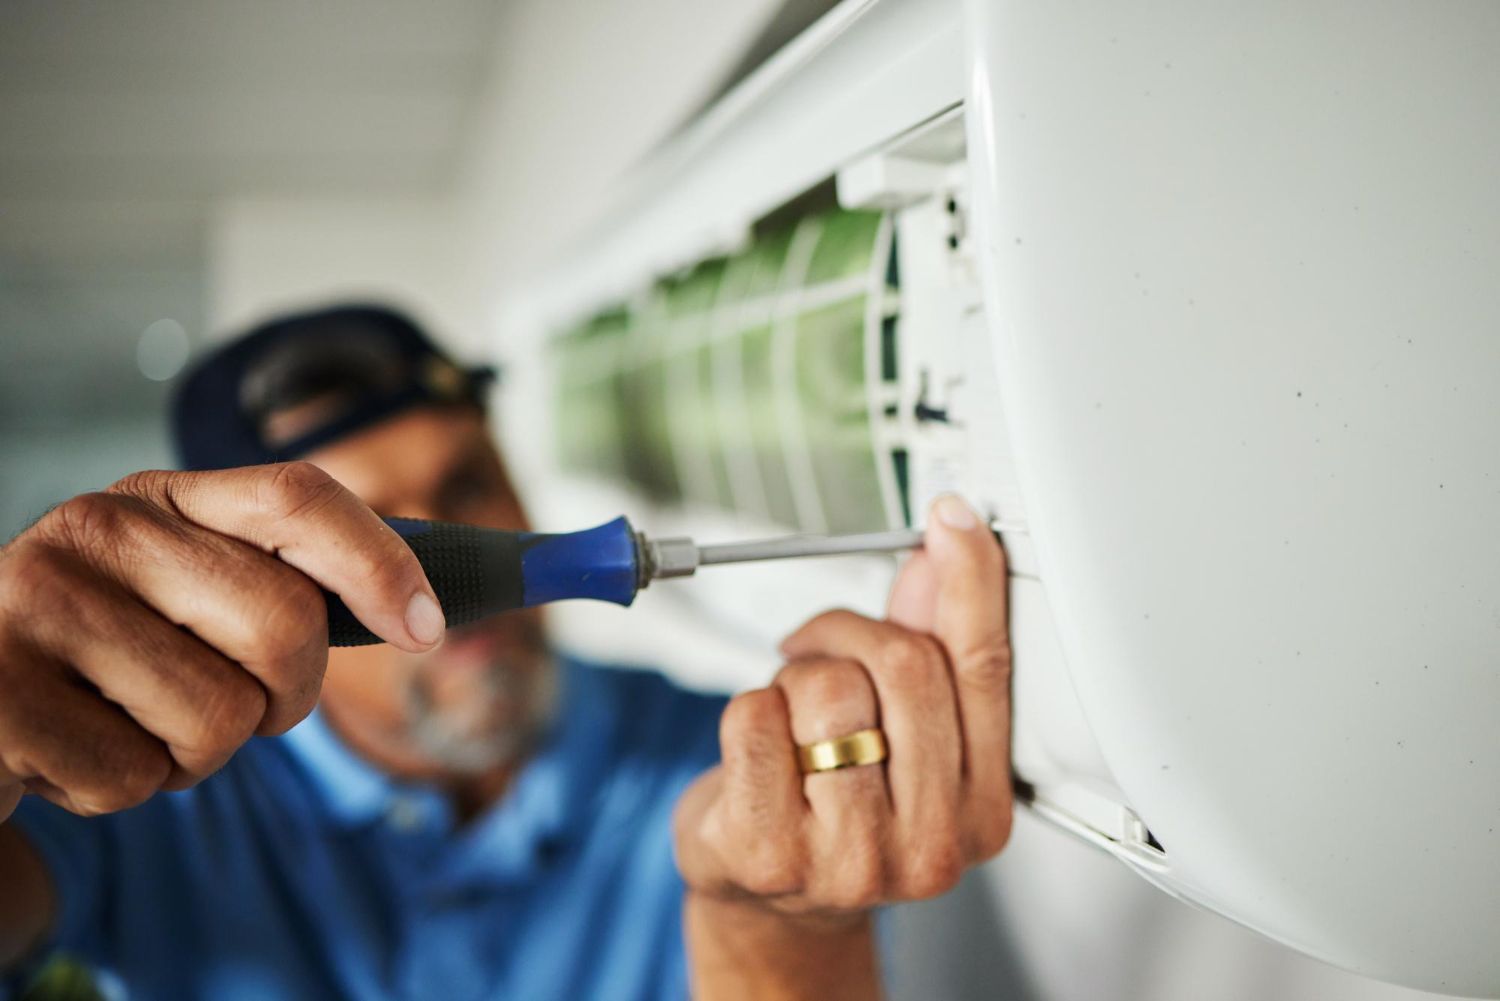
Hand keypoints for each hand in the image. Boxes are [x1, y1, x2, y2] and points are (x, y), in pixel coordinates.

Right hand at [0, 462, 442, 823]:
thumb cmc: (107, 662)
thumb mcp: (185, 600)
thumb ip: (282, 586)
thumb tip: (423, 616)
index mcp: (159, 498)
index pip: (299, 498)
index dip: (380, 563)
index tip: (429, 629)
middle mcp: (95, 530)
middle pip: (286, 625)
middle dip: (285, 696)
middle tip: (235, 704)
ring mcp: (36, 606)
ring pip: (220, 718)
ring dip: (196, 753)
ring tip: (131, 721)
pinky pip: (138, 776)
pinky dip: (127, 787)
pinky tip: (76, 750)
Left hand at [674, 495, 1011, 994]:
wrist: (769, 900)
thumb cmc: (837, 808)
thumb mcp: (898, 732)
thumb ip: (928, 645)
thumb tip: (940, 559)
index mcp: (982, 810)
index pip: (985, 672)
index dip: (970, 583)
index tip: (952, 521)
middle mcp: (930, 845)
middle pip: (906, 667)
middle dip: (848, 632)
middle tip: (817, 646)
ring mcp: (853, 859)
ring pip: (830, 690)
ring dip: (796, 679)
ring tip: (791, 715)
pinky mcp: (772, 855)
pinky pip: (756, 718)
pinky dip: (748, 710)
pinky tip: (758, 751)